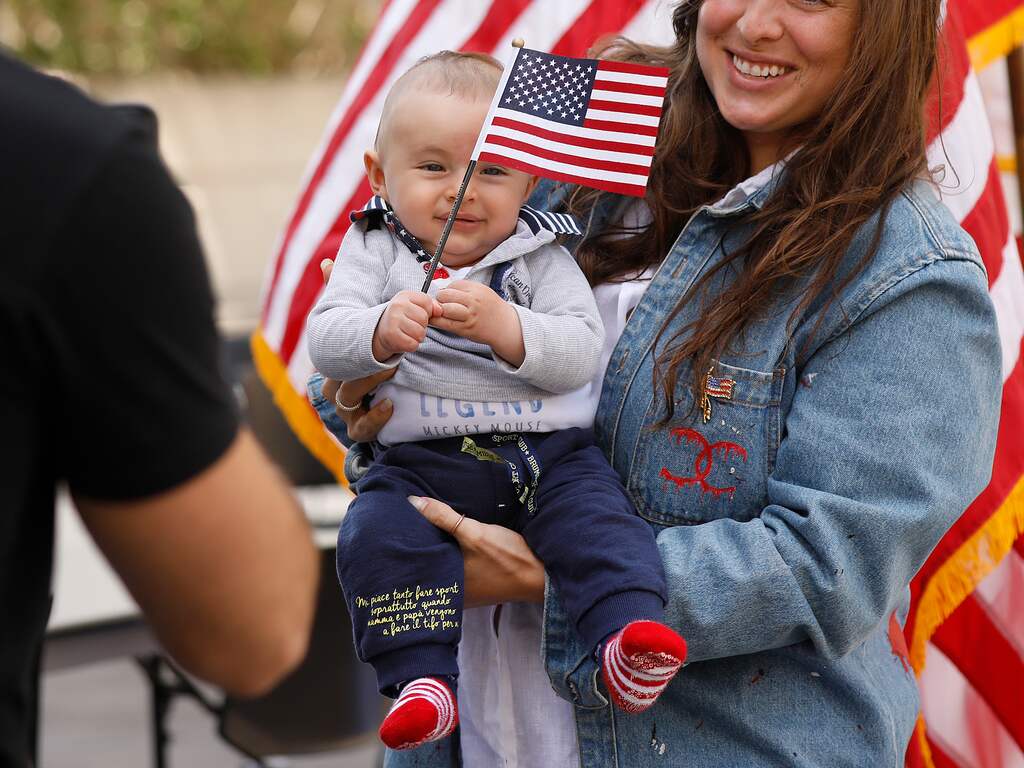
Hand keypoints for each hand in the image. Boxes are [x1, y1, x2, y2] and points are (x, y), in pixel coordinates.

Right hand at [318, 258, 397, 442]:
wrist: (388, 406)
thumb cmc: (370, 360)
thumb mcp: (362, 326)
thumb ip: (345, 297)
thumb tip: (325, 263)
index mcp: (334, 362)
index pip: (329, 349)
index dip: (345, 335)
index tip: (378, 327)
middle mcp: (335, 385)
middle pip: (336, 377)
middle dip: (363, 364)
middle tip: (390, 352)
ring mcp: (346, 410)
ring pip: (346, 400)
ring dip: (368, 383)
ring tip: (392, 367)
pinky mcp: (361, 428)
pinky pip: (360, 429)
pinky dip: (374, 418)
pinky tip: (390, 404)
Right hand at [373, 290, 442, 361]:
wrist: (382, 330)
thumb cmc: (402, 317)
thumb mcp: (415, 306)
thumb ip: (430, 305)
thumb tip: (440, 311)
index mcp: (405, 295)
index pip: (427, 303)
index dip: (427, 312)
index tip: (417, 314)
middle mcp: (397, 306)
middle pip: (424, 319)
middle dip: (422, 325)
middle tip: (411, 325)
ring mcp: (393, 321)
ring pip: (420, 333)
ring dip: (417, 337)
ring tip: (408, 333)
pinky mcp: (392, 336)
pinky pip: (413, 344)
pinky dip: (411, 345)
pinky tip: (404, 339)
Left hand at [408, 495, 544, 607]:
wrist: (541, 574)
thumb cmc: (507, 557)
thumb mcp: (474, 534)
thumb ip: (444, 518)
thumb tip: (412, 502)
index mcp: (446, 586)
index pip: (418, 564)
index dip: (407, 547)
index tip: (397, 529)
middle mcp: (452, 593)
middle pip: (430, 565)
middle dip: (421, 548)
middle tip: (405, 525)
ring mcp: (466, 592)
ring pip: (444, 568)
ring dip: (439, 552)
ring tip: (423, 529)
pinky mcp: (478, 586)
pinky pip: (457, 570)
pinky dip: (453, 557)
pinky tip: (450, 542)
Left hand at [432, 280, 524, 365]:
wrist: (505, 325)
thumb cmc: (491, 308)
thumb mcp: (481, 291)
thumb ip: (464, 289)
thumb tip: (443, 291)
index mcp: (477, 289)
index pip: (452, 284)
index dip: (447, 289)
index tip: (449, 296)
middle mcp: (473, 301)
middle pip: (445, 295)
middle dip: (440, 299)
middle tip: (443, 304)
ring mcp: (469, 316)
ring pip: (443, 309)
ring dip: (438, 311)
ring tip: (442, 313)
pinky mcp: (465, 329)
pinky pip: (445, 324)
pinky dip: (437, 322)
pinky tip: (439, 321)